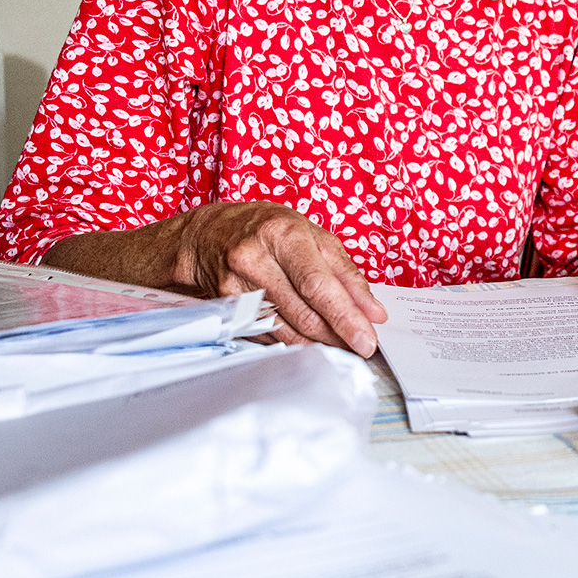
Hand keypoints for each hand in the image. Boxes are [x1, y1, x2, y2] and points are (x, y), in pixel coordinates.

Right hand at [42, 201, 386, 357]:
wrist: (203, 235)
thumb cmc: (266, 229)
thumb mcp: (310, 235)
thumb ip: (345, 273)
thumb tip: (373, 310)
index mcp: (283, 233)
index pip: (319, 285)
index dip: (346, 317)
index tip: (368, 340)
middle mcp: (255, 258)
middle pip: (304, 312)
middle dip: (337, 335)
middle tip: (360, 347)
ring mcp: (234, 284)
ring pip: (286, 329)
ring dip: (317, 342)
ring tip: (339, 344)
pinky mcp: (225, 306)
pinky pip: (268, 333)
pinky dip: (292, 340)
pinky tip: (307, 339)